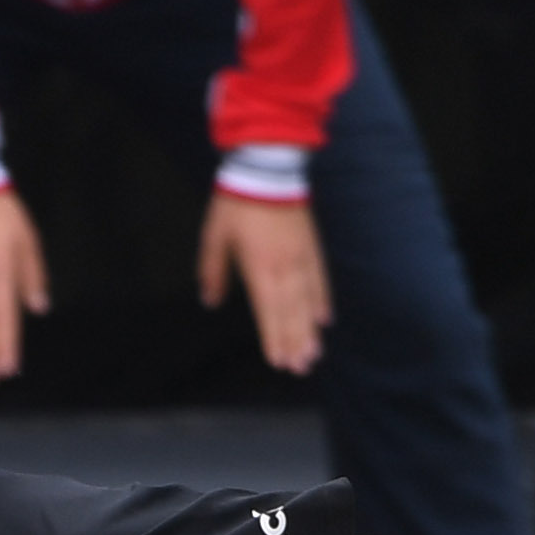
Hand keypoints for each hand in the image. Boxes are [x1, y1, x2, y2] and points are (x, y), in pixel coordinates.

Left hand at [196, 193, 330, 375]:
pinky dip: (322, 300)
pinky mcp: (311, 245)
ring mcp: (301, 256)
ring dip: (310, 330)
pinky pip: (319, 278)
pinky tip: (324, 319)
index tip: (278, 360)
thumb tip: (210, 301)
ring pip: (307, 300)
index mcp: (259, 267)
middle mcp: (284, 266)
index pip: (267, 310)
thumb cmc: (236, 201)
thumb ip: (212, 271)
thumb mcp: (214, 236)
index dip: (273, 337)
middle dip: (295, 342)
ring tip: (314, 355)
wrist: (267, 165)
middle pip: (291, 312)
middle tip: (300, 369)